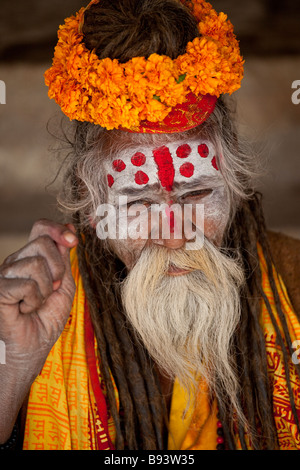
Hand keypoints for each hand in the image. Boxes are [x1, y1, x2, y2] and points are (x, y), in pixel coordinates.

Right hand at [0, 219, 77, 371]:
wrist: (32, 349)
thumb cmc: (46, 320)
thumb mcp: (63, 285)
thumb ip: (64, 259)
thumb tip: (70, 228)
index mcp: (31, 258)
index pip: (41, 227)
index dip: (57, 229)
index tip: (73, 241)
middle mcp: (15, 261)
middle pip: (43, 243)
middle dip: (57, 269)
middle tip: (51, 290)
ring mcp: (4, 274)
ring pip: (35, 264)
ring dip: (45, 290)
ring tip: (35, 303)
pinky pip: (26, 284)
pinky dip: (33, 301)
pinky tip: (24, 309)